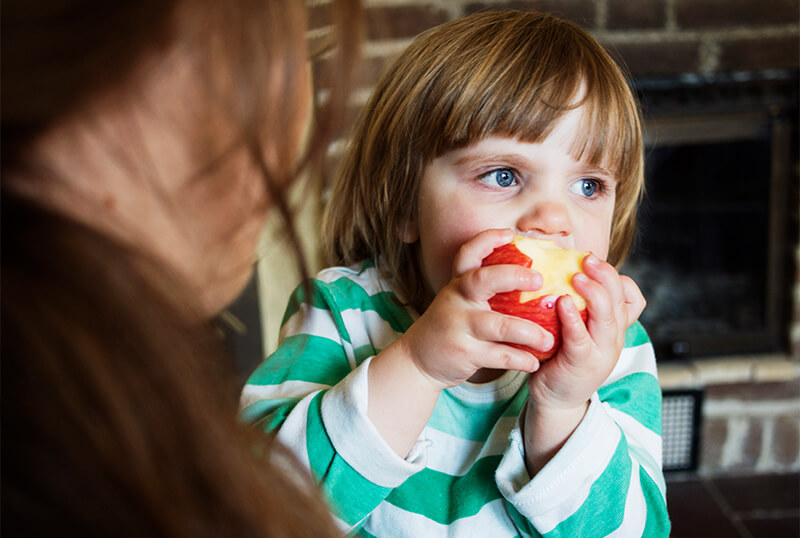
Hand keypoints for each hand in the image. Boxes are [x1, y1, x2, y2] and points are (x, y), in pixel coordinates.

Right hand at [398, 228, 554, 390]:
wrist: (418, 359)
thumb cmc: (450, 326)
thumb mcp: (458, 301)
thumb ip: (482, 289)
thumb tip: (530, 272)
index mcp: (457, 284)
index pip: (467, 255)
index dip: (486, 240)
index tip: (508, 233)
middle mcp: (456, 300)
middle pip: (483, 280)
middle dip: (514, 276)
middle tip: (540, 279)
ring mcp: (459, 326)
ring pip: (499, 325)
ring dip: (529, 332)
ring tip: (549, 339)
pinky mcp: (465, 352)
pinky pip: (499, 355)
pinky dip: (520, 359)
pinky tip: (534, 362)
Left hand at [528, 254, 645, 410]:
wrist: (557, 398)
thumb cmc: (562, 356)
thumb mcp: (578, 328)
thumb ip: (578, 306)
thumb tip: (557, 269)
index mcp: (614, 326)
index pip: (630, 296)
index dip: (616, 276)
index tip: (593, 259)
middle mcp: (614, 336)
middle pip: (619, 300)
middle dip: (605, 275)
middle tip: (587, 258)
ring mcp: (602, 351)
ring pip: (607, 317)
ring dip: (594, 293)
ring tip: (577, 275)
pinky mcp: (583, 363)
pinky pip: (581, 338)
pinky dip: (573, 318)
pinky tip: (563, 302)